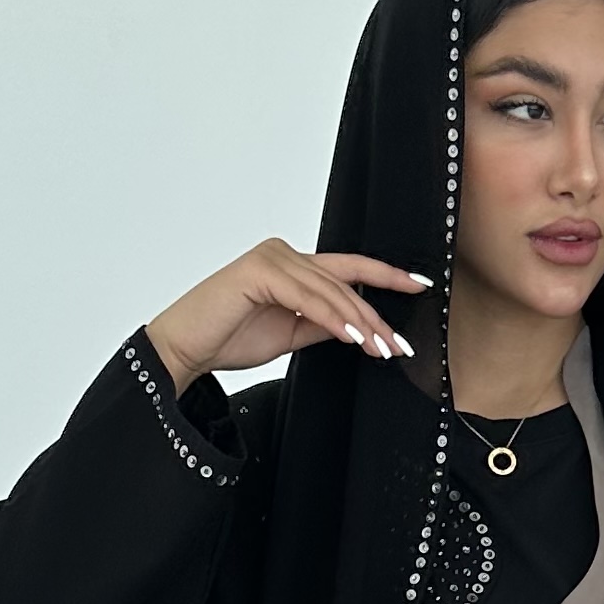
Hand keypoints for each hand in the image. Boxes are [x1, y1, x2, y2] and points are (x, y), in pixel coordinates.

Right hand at [143, 241, 427, 395]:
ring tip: (381, 349)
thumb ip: (321, 323)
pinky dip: (333, 318)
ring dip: (359, 323)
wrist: (184, 349)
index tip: (419, 287)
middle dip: (375, 317)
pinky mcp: (259, 271)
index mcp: (291, 265)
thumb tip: (358, 326)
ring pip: (331, 291)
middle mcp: (283, 254)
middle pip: (344, 283)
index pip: (348, 268)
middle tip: (399, 345)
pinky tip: (353, 338)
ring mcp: (271, 258)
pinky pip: (308, 297)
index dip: (386, 276)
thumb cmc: (226, 338)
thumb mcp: (289, 333)